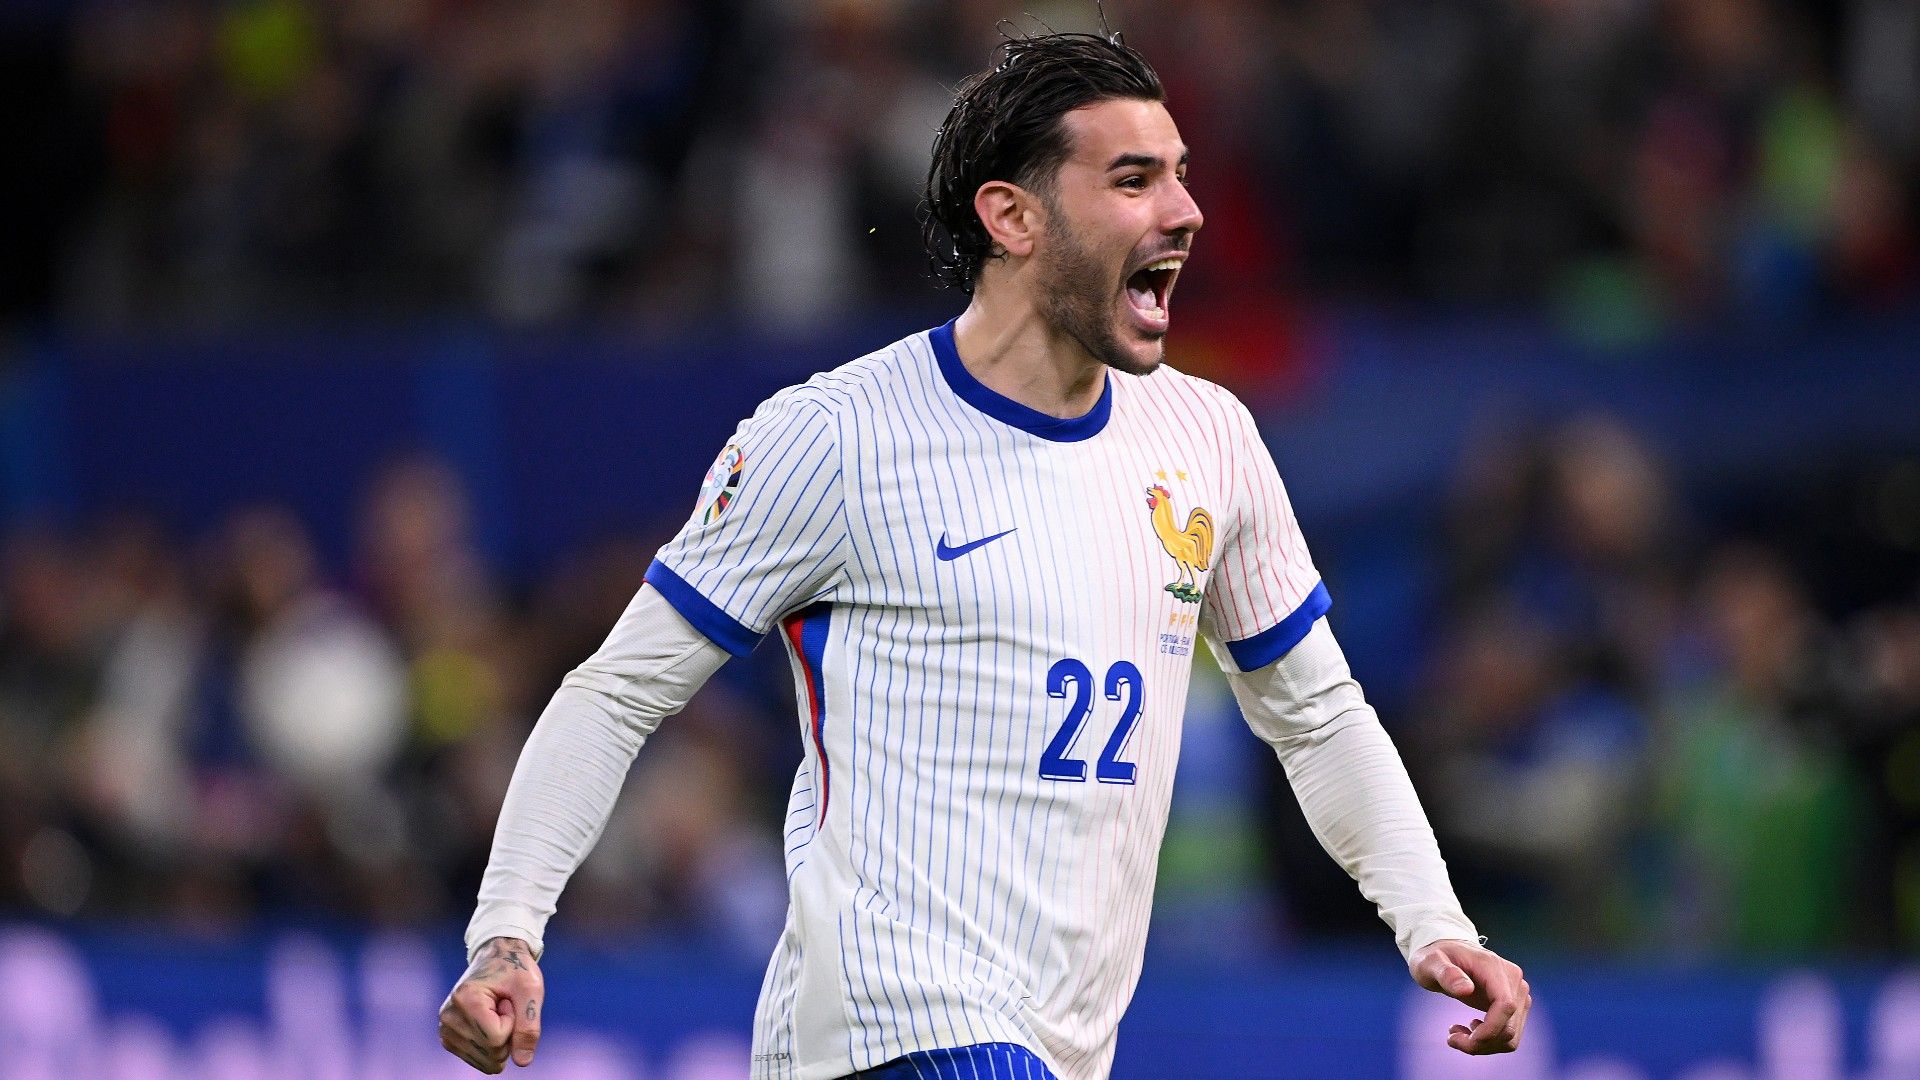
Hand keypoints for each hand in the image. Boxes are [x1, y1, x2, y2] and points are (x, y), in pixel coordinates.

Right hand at [439, 937, 544, 1072]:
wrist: (497, 957)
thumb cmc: (515, 970)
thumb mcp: (531, 990)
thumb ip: (529, 1026)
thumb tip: (522, 1062)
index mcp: (466, 999)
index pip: (497, 1038)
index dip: (513, 1022)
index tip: (509, 1000)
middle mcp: (449, 1016)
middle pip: (491, 1053)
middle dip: (507, 1034)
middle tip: (503, 1005)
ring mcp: (445, 1029)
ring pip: (485, 1061)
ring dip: (499, 1040)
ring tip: (496, 1012)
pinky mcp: (448, 1038)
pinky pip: (478, 1060)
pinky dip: (490, 1046)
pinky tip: (488, 1022)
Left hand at [1408, 938, 1530, 1054]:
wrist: (1446, 951)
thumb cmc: (1434, 956)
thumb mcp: (1429, 963)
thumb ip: (1445, 974)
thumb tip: (1466, 989)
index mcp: (1493, 967)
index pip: (1506, 1005)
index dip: (1490, 1030)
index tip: (1465, 1039)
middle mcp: (1513, 979)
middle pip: (1509, 1027)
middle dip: (1481, 1043)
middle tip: (1451, 1038)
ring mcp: (1516, 992)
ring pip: (1511, 1035)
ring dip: (1484, 1045)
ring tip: (1457, 1034)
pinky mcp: (1514, 1004)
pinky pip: (1508, 1032)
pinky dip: (1489, 1040)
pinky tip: (1468, 1029)